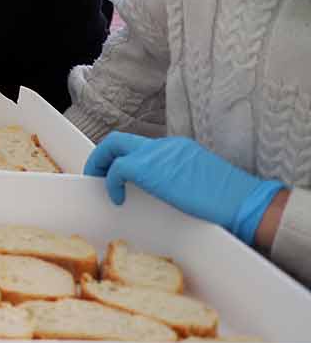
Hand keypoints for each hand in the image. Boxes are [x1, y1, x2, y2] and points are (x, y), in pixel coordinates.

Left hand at [84, 133, 286, 241]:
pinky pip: (118, 168)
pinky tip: (117, 199)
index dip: (123, 158)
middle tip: (97, 175)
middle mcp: (165, 146)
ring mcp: (157, 154)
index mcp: (178, 148)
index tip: (117, 174)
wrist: (245, 203)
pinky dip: (111, 182)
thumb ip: (179, 179)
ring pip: (113, 145)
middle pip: (120, 139)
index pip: (141, 146)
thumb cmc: (232, 201)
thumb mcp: (201, 182)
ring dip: (100, 164)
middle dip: (103, 155)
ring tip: (98, 183)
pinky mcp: (149, 168)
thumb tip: (167, 192)